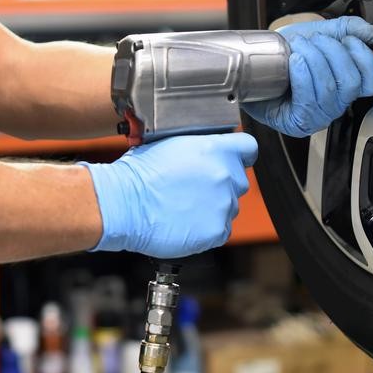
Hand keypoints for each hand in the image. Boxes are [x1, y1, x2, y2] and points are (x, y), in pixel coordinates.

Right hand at [81, 133, 258, 257]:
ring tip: (186, 205)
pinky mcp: (217, 230)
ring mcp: (223, 204)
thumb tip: (206, 148)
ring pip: (230, 205)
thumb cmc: (138, 173)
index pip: (248, 147)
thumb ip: (199, 145)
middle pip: (239, 179)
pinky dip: (207, 228)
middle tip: (196, 187)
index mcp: (215, 148)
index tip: (233, 159)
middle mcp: (224, 175)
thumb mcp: (170, 143)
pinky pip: (221, 229)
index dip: (240, 153)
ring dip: (214, 206)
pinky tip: (186, 221)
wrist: (124, 204)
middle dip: (222, 183)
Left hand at [242, 16, 372, 137]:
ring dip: (314, 60)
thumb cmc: (284, 54)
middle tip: (315, 40)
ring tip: (299, 47)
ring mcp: (318, 116)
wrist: (252, 64)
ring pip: (330, 89)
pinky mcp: (297, 122)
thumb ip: (349, 30)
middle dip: (334, 53)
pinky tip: (294, 62)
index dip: (366, 58)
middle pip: (352, 83)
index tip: (348, 40)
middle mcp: (336, 104)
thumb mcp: (319, 34)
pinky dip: (303, 75)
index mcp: (345, 85)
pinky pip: (309, 100)